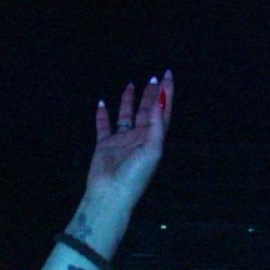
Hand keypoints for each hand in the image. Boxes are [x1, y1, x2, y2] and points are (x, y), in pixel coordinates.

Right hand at [85, 72, 173, 214]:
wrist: (111, 194)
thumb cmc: (135, 175)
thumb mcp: (152, 149)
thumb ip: (156, 124)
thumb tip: (160, 100)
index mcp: (153, 139)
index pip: (162, 111)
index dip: (166, 93)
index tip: (167, 75)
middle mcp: (139, 138)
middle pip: (146, 110)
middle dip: (150, 94)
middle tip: (153, 76)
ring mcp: (122, 141)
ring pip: (126, 115)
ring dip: (129, 100)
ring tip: (131, 83)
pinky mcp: (105, 145)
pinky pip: (103, 126)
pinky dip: (102, 115)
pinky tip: (102, 102)